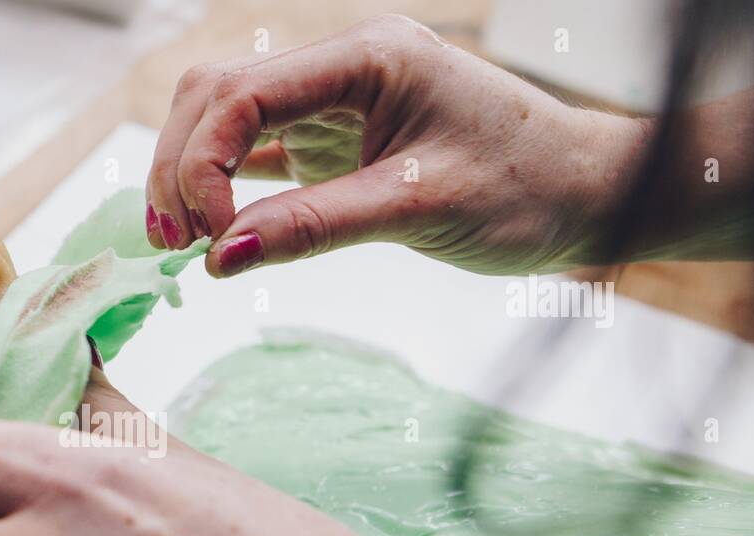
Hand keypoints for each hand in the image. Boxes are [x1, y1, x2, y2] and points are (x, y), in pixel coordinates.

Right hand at [146, 14, 646, 276]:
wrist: (582, 195)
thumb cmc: (524, 189)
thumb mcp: (420, 208)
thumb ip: (316, 226)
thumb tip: (219, 260)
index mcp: (368, 57)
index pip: (244, 92)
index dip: (204, 163)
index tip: (209, 238)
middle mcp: (342, 68)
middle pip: (217, 95)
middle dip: (179, 164)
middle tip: (171, 242)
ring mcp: (335, 103)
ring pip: (227, 120)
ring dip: (192, 174)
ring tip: (181, 240)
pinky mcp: (336, 141)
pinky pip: (259, 151)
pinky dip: (226, 188)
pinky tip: (210, 228)